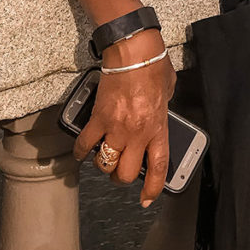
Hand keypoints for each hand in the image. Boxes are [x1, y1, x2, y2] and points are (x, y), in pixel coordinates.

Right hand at [73, 30, 176, 207]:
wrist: (134, 51)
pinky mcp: (98, 118)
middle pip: (126, 173)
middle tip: (120, 170)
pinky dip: (80, 151)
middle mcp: (137, 133)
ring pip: (105, 164)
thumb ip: (163, 110)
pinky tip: (82, 150)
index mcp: (158, 127)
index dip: (153, 188)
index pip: (158, 167)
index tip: (146, 199)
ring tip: (103, 157)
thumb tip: (158, 117)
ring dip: (103, 164)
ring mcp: (116, 127)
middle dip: (121, 177)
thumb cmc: (154, 65)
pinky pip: (84, 144)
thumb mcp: (169, 91)